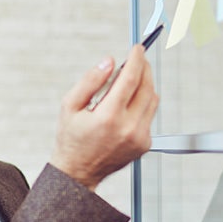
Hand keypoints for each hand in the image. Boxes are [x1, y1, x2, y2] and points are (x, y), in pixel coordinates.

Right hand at [50, 44, 158, 190]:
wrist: (78, 173)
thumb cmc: (71, 139)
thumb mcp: (69, 106)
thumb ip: (89, 81)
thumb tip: (109, 62)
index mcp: (108, 117)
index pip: (131, 79)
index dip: (136, 59)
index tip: (137, 48)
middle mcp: (128, 128)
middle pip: (147, 87)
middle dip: (144, 68)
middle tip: (137, 59)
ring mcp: (139, 138)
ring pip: (153, 100)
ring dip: (145, 85)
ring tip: (130, 82)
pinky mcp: (145, 144)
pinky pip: (150, 116)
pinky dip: (142, 104)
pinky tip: (126, 106)